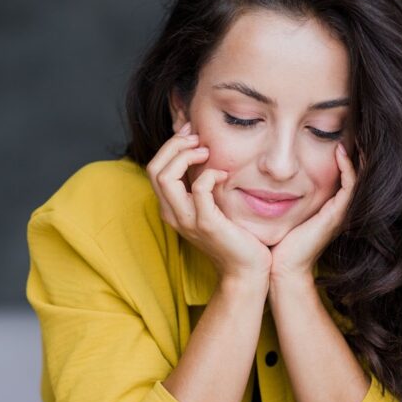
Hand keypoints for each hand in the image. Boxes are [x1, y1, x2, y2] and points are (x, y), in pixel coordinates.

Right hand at [147, 123, 271, 282]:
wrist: (246, 269)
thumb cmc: (234, 235)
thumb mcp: (214, 205)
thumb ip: (204, 183)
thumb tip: (205, 150)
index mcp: (172, 208)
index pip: (155, 168)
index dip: (170, 145)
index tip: (192, 133)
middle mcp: (174, 214)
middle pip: (155, 168)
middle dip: (174, 145)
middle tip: (198, 138)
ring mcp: (188, 220)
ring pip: (166, 177)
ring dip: (185, 156)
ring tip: (207, 151)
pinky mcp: (207, 224)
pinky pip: (199, 190)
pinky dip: (210, 175)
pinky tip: (224, 174)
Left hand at [269, 142, 356, 283]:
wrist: (282, 268)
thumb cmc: (278, 242)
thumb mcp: (284, 210)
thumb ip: (283, 194)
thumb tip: (268, 173)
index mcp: (330, 208)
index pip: (345, 175)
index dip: (345, 156)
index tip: (339, 135)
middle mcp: (339, 209)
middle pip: (356, 174)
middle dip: (356, 152)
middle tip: (353, 129)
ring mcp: (340, 212)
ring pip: (358, 178)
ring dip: (357, 156)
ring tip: (353, 134)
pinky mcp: (337, 215)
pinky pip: (350, 186)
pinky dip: (348, 168)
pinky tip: (340, 152)